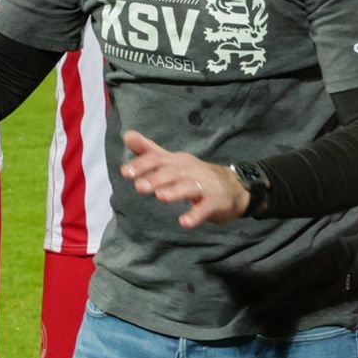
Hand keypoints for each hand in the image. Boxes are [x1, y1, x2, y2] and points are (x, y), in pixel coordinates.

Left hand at [120, 130, 249, 228]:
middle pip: (172, 172)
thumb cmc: (195, 174)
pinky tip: (185, 223)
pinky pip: (205, 209)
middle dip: (156, 178)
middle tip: (139, 186)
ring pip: (188, 187)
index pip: (158, 159)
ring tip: (160, 197)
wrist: (233, 187)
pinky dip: (195, 215)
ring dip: (175, 192)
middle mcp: (190, 170)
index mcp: (177, 161)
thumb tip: (126, 135)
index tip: (125, 172)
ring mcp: (204, 186)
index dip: (142, 165)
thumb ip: (149, 150)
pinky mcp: (214, 202)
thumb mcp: (172, 161)